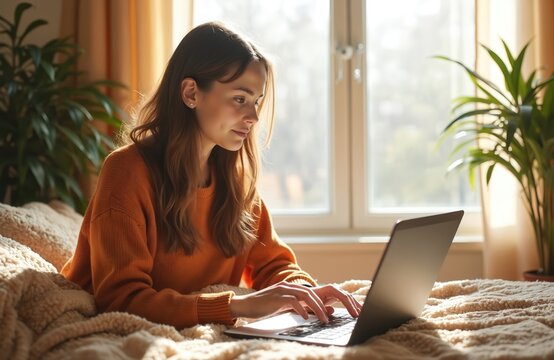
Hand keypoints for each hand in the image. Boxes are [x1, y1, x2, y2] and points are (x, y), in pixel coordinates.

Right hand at [229, 281, 361, 322]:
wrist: (245, 305)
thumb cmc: (267, 307)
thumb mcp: (290, 307)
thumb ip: (308, 307)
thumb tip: (330, 311)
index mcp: (295, 288)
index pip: (317, 292)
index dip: (331, 299)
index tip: (340, 310)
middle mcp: (290, 286)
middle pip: (314, 293)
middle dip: (326, 305)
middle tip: (333, 318)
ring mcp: (283, 290)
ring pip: (305, 295)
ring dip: (316, 308)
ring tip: (323, 320)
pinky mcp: (276, 297)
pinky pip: (292, 301)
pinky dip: (300, 309)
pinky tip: (305, 318)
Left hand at [309, 284, 362, 318]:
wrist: (300, 296)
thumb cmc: (304, 301)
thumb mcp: (310, 305)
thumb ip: (319, 308)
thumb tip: (332, 311)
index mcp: (327, 289)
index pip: (342, 296)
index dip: (349, 305)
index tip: (354, 315)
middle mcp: (332, 289)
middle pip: (347, 296)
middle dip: (355, 306)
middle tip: (361, 316)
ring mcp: (334, 292)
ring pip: (348, 297)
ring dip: (356, 305)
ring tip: (363, 314)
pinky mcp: (335, 297)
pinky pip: (346, 300)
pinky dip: (352, 305)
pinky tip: (358, 310)